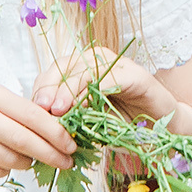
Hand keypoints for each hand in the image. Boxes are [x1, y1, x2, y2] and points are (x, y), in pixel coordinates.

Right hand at [0, 81, 79, 179]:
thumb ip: (20, 113)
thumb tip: (61, 133)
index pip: (31, 114)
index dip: (56, 131)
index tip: (72, 144)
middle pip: (23, 139)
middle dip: (50, 153)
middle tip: (66, 162)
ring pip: (10, 159)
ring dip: (26, 163)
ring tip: (27, 160)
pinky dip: (4, 171)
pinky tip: (0, 163)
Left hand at [32, 44, 179, 126]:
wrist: (159, 131)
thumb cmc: (121, 124)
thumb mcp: (86, 120)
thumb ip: (66, 116)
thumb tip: (38, 121)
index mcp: (83, 68)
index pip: (54, 72)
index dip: (42, 88)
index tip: (33, 109)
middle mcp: (98, 60)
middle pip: (65, 66)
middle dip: (50, 87)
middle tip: (42, 108)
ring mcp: (117, 64)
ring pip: (84, 69)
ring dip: (68, 90)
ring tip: (58, 110)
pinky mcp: (134, 74)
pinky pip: (108, 78)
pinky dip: (93, 91)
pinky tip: (82, 107)